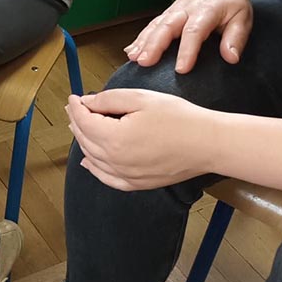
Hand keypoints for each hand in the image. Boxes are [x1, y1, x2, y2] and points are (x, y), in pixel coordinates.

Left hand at [67, 89, 216, 190]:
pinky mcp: (137, 184)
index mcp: (115, 138)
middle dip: (77, 121)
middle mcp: (116, 161)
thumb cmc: (179, 119)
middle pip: (85, 139)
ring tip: (79, 126)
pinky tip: (88, 161)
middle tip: (74, 108)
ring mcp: (126, 176)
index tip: (74, 97)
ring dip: (83, 141)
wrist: (208, 144)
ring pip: (93, 158)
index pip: (84, 121)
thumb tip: (86, 103)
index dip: (76, 107)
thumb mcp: (141, 99)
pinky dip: (94, 168)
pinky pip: (107, 178)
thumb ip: (109, 100)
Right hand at [124, 0, 252, 73]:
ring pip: (155, 25)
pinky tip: (131, 51)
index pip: (194, 31)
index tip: (181, 69)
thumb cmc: (231, 1)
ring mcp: (174, 10)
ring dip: (143, 42)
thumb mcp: (242, 18)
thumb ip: (236, 38)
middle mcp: (185, 9)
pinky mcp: (167, 14)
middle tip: (144, 62)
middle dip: (154, 44)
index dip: (187, 51)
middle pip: (166, 26)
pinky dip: (139, 38)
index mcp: (206, 10)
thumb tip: (230, 58)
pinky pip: (151, 26)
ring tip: (134, 58)